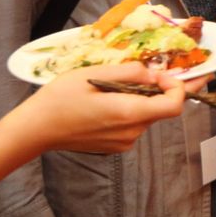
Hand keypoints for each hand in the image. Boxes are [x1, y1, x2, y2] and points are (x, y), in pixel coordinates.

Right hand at [12, 62, 192, 154]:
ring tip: (120, 84)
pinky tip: (110, 99)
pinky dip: (132, 109)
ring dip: (144, 99)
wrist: (36, 129)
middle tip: (162, 70)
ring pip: (147, 115)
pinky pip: (134, 124)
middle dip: (163, 89)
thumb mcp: (94, 75)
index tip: (167, 73)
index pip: (174, 105)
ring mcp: (124, 142)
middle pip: (162, 109)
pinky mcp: (116, 146)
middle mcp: (132, 132)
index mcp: (129, 113)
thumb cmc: (60, 99)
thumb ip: (130, 73)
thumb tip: (155, 72)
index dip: (179, 87)